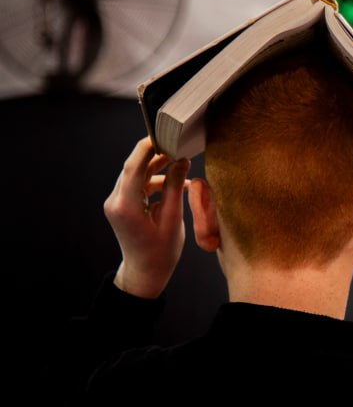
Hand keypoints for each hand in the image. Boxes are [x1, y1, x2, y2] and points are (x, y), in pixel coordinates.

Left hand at [103, 137, 190, 298]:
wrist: (145, 271)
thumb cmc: (161, 251)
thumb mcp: (172, 217)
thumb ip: (174, 186)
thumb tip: (181, 160)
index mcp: (126, 205)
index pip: (134, 166)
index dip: (148, 147)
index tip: (164, 134)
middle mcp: (115, 201)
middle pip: (134, 168)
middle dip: (156, 155)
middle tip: (178, 145)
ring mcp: (116, 203)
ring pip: (137, 175)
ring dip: (158, 170)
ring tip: (183, 166)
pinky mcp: (121, 205)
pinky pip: (138, 186)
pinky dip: (155, 182)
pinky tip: (176, 185)